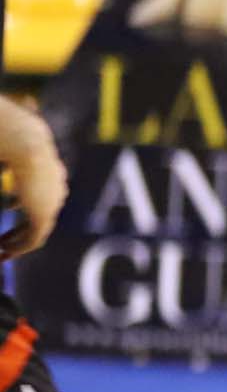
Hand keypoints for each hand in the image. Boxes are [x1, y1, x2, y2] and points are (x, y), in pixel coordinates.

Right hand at [0, 124, 66, 258]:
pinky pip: (34, 239)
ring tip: (1, 248)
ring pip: (37, 232)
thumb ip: (8, 163)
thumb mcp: (10, 156)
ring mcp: (52, 205)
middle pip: (40, 217)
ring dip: (18, 243)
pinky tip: (4, 250)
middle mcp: (56, 191)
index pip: (40, 194)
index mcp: (51, 174)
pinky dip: (19, 247)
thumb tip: (10, 194)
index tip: (6, 205)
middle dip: (20, 231)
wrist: (25, 143)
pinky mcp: (44, 215)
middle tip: (2, 241)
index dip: (21, 204)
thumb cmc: (10, 140)